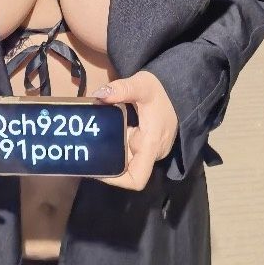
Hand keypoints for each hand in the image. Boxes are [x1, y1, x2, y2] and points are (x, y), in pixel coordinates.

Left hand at [90, 70, 178, 190]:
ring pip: (126, 159)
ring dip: (110, 151)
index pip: (137, 178)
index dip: (117, 179)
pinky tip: (102, 133)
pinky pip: (128, 150)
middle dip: (107, 161)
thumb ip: (122, 89)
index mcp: (151, 145)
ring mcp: (148, 149)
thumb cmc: (162, 91)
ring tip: (90, 140)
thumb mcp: (143, 85)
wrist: (177, 90)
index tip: (98, 166)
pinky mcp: (145, 144)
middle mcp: (151, 153)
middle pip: (127, 169)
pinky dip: (116, 144)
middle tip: (86, 149)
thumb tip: (99, 95)